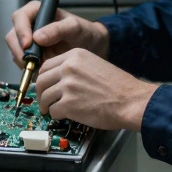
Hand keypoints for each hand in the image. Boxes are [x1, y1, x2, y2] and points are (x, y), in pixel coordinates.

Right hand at [5, 1, 109, 67]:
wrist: (91, 47)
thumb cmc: (84, 32)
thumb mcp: (75, 27)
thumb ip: (59, 29)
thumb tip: (37, 37)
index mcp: (37, 11)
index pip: (20, 17)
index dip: (21, 31)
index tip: (28, 45)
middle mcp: (29, 24)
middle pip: (13, 36)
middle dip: (19, 50)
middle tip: (32, 62)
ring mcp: (28, 40)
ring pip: (15, 51)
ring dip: (24, 61)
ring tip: (40, 67)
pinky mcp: (30, 54)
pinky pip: (22, 61)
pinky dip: (28, 67)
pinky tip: (41, 70)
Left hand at [33, 48, 158, 130]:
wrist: (131, 101)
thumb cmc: (119, 87)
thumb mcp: (96, 65)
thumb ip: (76, 69)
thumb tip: (58, 80)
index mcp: (76, 55)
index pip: (47, 65)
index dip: (44, 78)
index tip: (45, 86)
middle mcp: (69, 68)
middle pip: (41, 80)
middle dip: (40, 93)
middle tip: (44, 100)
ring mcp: (67, 86)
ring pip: (44, 97)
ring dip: (47, 106)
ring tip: (52, 110)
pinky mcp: (68, 104)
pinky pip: (53, 111)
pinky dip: (56, 115)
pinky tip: (65, 116)